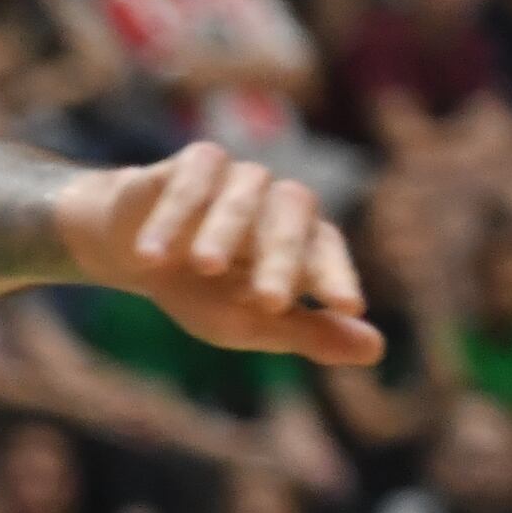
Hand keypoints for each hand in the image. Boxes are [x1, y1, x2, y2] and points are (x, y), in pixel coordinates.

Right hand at [56, 141, 384, 366]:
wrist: (134, 249)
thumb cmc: (202, 290)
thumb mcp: (252, 322)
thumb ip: (308, 334)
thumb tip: (377, 350)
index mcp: (305, 241)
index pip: (328, 253)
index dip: (337, 277)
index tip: (346, 307)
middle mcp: (279, 203)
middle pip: (292, 222)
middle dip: (282, 261)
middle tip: (268, 303)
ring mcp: (239, 178)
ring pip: (242, 198)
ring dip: (225, 232)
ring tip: (205, 267)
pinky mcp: (196, 162)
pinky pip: (189, 184)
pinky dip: (171, 218)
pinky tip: (150, 257)